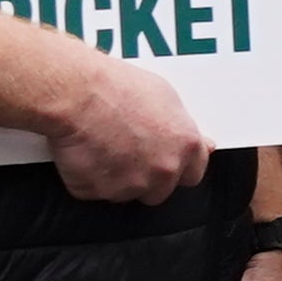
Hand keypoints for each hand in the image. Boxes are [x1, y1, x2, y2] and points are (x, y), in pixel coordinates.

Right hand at [47, 49, 213, 206]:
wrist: (77, 94)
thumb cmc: (117, 88)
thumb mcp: (165, 97)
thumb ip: (184, 129)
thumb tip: (204, 145)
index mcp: (185, 147)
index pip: (193, 174)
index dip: (178, 167)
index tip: (165, 159)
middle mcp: (163, 171)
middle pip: (160, 189)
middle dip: (146, 175)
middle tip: (127, 149)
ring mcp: (131, 185)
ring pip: (126, 191)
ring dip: (116, 177)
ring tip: (102, 144)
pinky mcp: (99, 192)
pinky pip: (94, 190)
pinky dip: (88, 177)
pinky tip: (85, 151)